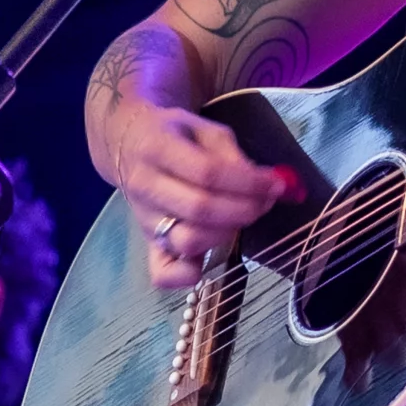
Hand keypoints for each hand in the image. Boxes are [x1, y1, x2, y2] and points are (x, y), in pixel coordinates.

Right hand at [109, 103, 295, 290]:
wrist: (129, 145)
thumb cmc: (175, 135)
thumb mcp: (204, 129)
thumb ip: (234, 155)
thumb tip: (268, 184)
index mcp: (158, 148)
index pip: (207, 172)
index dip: (248, 182)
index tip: (276, 184)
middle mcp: (145, 186)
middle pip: (200, 208)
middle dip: (245, 209)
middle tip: (267, 200)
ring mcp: (144, 219)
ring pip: (187, 240)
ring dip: (227, 233)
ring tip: (244, 216)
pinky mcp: (147, 243)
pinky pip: (162, 272)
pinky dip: (186, 276)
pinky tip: (209, 262)